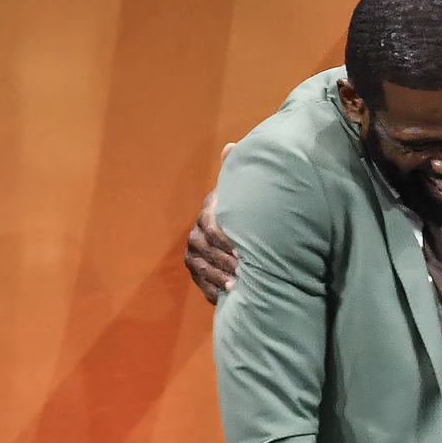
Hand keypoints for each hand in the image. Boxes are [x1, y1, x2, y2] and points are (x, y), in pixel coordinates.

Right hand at [184, 143, 238, 302]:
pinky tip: (228, 297)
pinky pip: (202, 284)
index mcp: (208, 213)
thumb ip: (236, 170)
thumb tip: (230, 145)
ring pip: (203, 269)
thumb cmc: (247, 211)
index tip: (245, 251)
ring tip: (239, 286)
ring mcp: (193, 254)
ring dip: (221, 278)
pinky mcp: (196, 272)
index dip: (228, 240)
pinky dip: (214, 291)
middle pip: (208, 251)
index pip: (213, 227)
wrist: (242, 232)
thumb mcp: (243, 192)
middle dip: (227, 263)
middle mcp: (195, 233)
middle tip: (246, 272)